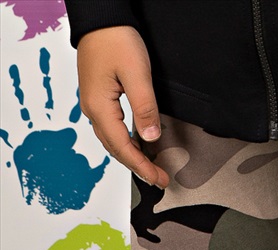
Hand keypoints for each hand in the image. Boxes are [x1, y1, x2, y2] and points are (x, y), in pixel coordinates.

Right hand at [77, 26, 168, 187]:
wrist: (100, 17)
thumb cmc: (115, 39)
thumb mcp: (136, 73)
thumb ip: (144, 107)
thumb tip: (150, 137)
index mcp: (100, 108)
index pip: (123, 148)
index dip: (142, 167)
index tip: (159, 179)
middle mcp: (93, 110)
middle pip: (117, 149)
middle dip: (138, 167)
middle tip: (159, 179)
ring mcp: (94, 105)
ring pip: (114, 141)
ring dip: (132, 156)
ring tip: (151, 168)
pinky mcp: (99, 98)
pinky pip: (113, 129)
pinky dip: (127, 142)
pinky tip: (138, 144)